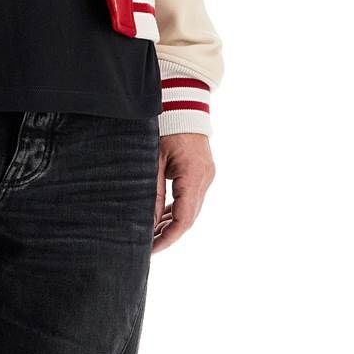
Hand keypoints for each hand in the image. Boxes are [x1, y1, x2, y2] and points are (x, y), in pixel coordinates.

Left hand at [152, 132, 215, 253]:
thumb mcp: (153, 160)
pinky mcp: (203, 172)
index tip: (152, 249)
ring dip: (173, 223)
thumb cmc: (165, 127)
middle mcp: (205, 178)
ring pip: (191, 210)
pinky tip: (162, 218)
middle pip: (189, 217)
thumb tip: (148, 223)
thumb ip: (152, 193)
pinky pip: (191, 198)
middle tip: (147, 246)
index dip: (168, 237)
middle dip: (169, 234)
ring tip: (151, 235)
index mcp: (193, 176)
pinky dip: (177, 210)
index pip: (184, 219)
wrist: (183, 104)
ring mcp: (206, 175)